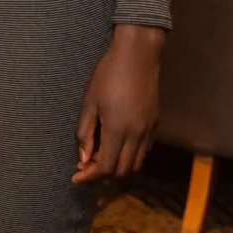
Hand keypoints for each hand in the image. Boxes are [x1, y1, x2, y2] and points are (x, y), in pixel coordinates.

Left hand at [73, 25, 164, 183]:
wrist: (138, 55)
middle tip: (86, 167)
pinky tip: (118, 146)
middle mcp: (136, 135)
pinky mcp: (155, 124)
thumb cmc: (108, 75)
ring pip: (136, 164)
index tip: (76, 177)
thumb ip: (85, 132)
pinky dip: (131, 156)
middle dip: (102, 175)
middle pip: (122, 171)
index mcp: (117, 129)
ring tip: (101, 159)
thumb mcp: (89, 102)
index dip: (90, 176)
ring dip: (118, 168)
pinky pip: (144, 151)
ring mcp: (149, 130)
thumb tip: (83, 158)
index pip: (105, 167)